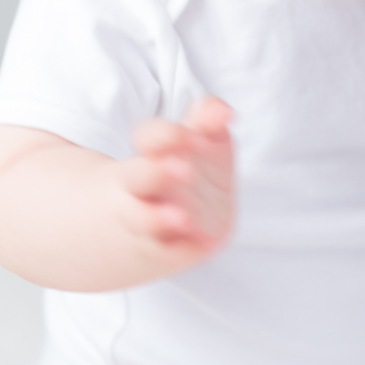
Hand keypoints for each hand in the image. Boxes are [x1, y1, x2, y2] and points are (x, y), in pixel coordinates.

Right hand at [118, 95, 234, 269]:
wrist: (158, 227)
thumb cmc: (181, 171)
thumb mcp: (193, 143)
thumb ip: (207, 121)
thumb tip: (225, 111)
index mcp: (150, 154)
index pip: (149, 137)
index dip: (165, 135)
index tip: (188, 133)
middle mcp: (142, 187)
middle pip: (139, 177)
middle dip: (157, 172)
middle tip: (184, 170)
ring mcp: (149, 221)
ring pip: (144, 220)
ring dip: (159, 218)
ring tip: (183, 219)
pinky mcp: (164, 251)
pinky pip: (166, 253)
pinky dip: (180, 251)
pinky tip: (199, 246)